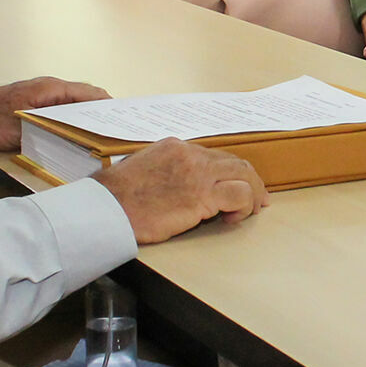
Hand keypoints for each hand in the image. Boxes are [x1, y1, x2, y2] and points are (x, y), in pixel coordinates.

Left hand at [0, 77, 109, 151]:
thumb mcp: (23, 130)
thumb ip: (52, 132)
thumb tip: (79, 140)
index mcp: (50, 88)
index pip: (91, 94)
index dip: (110, 107)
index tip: (124, 122)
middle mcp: (49, 89)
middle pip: (86, 99)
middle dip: (102, 114)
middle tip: (116, 133)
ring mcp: (41, 96)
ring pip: (74, 105)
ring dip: (87, 119)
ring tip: (101, 137)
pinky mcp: (34, 106)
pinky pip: (62, 111)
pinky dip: (73, 121)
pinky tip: (76, 137)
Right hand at [94, 139, 269, 244]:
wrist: (107, 208)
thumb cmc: (117, 197)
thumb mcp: (143, 170)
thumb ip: (167, 170)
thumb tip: (182, 184)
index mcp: (176, 147)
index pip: (214, 156)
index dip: (230, 172)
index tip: (238, 185)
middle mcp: (190, 155)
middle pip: (234, 162)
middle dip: (251, 180)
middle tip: (258, 199)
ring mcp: (198, 172)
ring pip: (244, 175)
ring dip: (252, 195)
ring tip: (250, 211)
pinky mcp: (202, 194)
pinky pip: (240, 195)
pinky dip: (244, 207)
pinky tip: (232, 219)